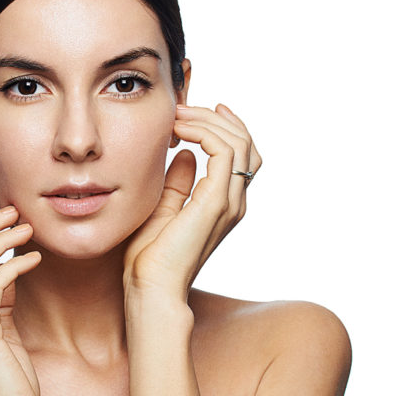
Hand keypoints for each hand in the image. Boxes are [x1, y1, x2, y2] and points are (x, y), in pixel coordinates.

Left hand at [123, 104, 261, 302]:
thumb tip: (185, 154)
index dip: (221, 127)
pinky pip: (224, 152)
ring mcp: (229, 202)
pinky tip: (179, 131)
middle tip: (184, 107)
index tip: (190, 113)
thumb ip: (178, 182)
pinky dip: (205, 132)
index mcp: (223, 203)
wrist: (150, 289)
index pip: (239, 154)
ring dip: (208, 120)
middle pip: (245, 143)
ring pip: (238, 142)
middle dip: (217, 118)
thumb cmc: (149, 258)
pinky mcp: (216, 203)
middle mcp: (234, 201)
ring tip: (178, 115)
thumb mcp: (163, 208)